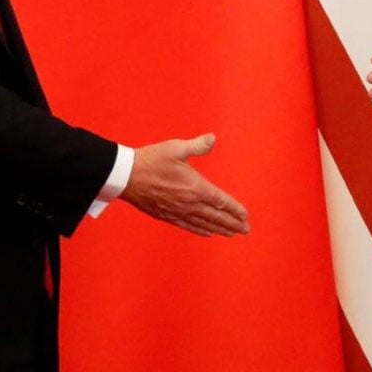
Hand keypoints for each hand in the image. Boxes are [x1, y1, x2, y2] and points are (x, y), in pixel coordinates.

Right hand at [120, 133, 248, 236]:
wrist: (125, 175)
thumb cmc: (151, 160)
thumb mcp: (175, 148)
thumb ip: (197, 146)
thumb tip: (213, 139)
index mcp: (194, 187)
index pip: (220, 201)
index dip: (234, 209)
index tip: (245, 215)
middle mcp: (188, 202)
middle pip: (215, 216)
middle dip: (232, 223)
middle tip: (245, 229)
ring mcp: (177, 211)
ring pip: (203, 223)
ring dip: (219, 228)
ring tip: (232, 233)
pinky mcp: (166, 215)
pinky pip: (188, 225)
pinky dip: (200, 230)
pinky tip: (207, 233)